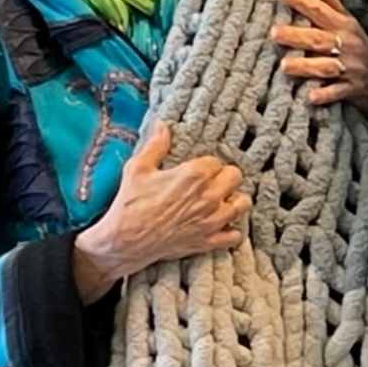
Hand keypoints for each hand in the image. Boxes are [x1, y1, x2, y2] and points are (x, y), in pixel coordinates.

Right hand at [76, 124, 249, 287]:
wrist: (125, 241)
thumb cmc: (130, 204)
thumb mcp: (138, 168)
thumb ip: (155, 146)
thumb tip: (162, 125)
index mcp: (194, 175)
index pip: (216, 161)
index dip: (207, 164)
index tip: (199, 169)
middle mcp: (209, 197)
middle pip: (235, 177)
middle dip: (226, 176)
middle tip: (213, 181)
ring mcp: (211, 221)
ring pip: (242, 204)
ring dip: (234, 200)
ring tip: (223, 200)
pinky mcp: (208, 241)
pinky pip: (235, 236)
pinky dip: (231, 230)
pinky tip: (221, 225)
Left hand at [274, 0, 367, 123]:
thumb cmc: (364, 49)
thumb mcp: (351, 24)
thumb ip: (333, 4)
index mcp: (345, 27)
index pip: (320, 10)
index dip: (302, 1)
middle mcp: (347, 46)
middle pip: (318, 39)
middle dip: (297, 35)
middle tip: (274, 32)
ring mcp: (351, 68)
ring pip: (325, 66)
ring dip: (305, 66)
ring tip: (284, 66)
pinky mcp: (354, 89)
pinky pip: (338, 92)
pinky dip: (325, 95)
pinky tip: (310, 97)